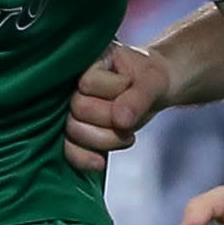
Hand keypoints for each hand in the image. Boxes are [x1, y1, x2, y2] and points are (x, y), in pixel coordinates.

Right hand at [64, 41, 171, 171]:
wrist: (154, 89)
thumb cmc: (150, 78)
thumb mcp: (153, 81)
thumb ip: (138, 98)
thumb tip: (120, 120)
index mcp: (88, 62)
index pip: (87, 84)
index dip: (113, 92)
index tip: (130, 85)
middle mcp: (73, 85)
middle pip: (78, 111)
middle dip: (109, 119)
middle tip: (130, 118)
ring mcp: (72, 109)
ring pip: (74, 132)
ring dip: (104, 139)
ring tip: (127, 133)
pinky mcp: (77, 132)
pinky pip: (69, 151)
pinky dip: (85, 159)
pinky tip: (101, 162)